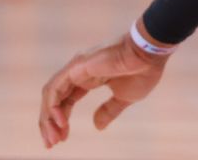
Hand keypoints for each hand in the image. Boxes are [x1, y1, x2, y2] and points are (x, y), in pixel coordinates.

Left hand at [38, 25, 170, 147]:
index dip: (61, 120)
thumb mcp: (124, 97)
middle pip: (55, 100)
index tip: (62, 139)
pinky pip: (55, 88)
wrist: (149, 54)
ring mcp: (75, 68)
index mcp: (88, 78)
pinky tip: (59, 122)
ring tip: (53, 138)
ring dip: (48, 118)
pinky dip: (52, 106)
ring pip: (51, 95)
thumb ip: (108, 110)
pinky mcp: (76, 66)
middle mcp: (78, 72)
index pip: (66, 101)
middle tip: (51, 144)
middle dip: (50, 123)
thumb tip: (97, 127)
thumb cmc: (142, 71)